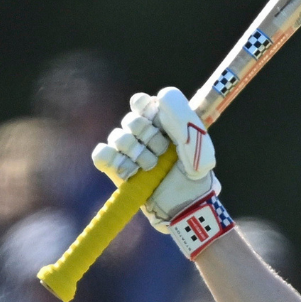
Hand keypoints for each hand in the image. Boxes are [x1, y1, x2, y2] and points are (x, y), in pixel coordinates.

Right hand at [92, 87, 219, 231]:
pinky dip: (115, 161)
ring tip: (152, 167)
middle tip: (163, 151)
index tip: (159, 121)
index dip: (146, 109)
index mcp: (160, 122)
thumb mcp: (199, 146)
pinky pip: (101, 154)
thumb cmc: (195, 175)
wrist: (185, 205)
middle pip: (131, 120)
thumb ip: (183, 119)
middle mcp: (141, 134)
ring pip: (118, 136)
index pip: (141, 102)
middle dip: (148, 137)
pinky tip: (132, 172)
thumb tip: (161, 96)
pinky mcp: (114, 168)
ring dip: (136, 153)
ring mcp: (126, 150)